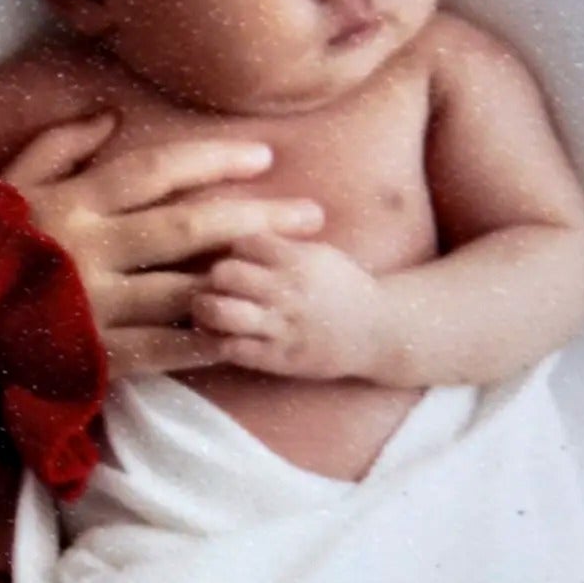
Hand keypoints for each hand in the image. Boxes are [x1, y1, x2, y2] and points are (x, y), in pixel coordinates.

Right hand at [0, 118, 325, 379]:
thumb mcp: (2, 186)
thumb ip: (55, 146)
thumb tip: (110, 114)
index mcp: (71, 202)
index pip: (156, 171)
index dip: (212, 159)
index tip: (263, 155)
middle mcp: (90, 249)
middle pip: (189, 225)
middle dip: (255, 216)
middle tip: (312, 214)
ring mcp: (94, 305)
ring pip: (186, 287)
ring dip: (245, 277)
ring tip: (294, 271)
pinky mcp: (93, 354)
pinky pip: (162, 349)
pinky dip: (204, 341)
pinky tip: (246, 333)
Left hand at [192, 232, 390, 380]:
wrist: (378, 331)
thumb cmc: (341, 288)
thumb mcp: (319, 254)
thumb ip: (280, 243)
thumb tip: (236, 224)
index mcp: (299, 260)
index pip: (244, 241)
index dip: (232, 249)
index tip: (232, 258)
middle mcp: (289, 291)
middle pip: (225, 273)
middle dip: (213, 277)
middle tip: (213, 285)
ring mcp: (282, 326)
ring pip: (221, 311)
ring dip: (205, 309)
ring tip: (207, 310)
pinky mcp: (277, 358)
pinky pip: (230, 348)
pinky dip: (214, 341)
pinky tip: (216, 336)